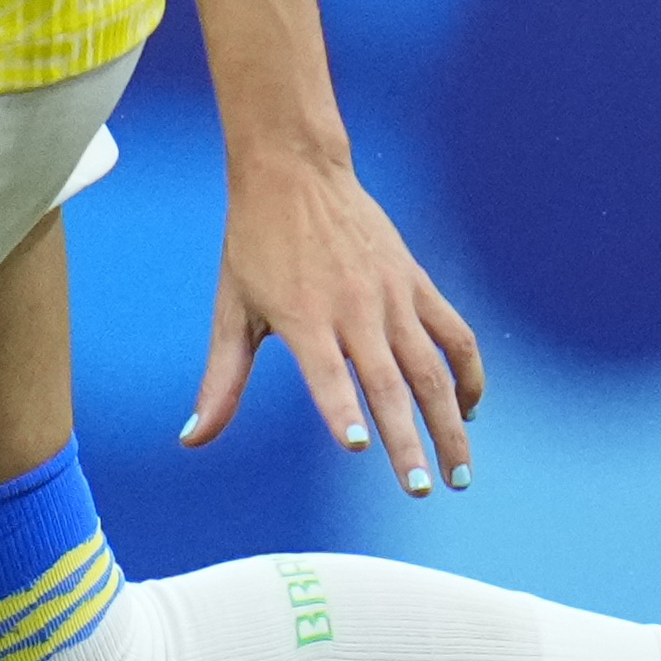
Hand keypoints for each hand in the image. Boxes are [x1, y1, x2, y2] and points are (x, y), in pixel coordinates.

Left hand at [177, 144, 488, 496]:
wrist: (295, 171)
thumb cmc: (256, 244)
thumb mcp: (233, 310)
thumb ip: (221, 380)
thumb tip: (192, 439)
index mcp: (304, 317)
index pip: (326, 373)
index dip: (341, 409)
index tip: (356, 446)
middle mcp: (353, 309)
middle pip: (388, 383)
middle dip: (408, 441)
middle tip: (421, 489)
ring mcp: (391, 295)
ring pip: (431, 367)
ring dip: (449, 421)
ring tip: (460, 469)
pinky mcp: (415, 280)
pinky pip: (453, 333)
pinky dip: (467, 373)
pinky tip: (468, 408)